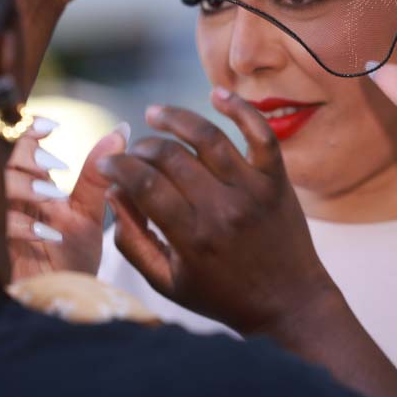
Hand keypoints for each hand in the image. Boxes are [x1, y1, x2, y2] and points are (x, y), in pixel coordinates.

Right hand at [5, 124, 128, 281]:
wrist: (62, 302)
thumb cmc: (71, 256)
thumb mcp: (88, 212)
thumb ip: (98, 175)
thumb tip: (122, 129)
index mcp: (36, 188)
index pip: (24, 147)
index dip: (33, 132)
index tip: (53, 126)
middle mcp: (18, 203)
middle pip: (8, 164)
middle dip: (27, 158)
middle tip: (52, 162)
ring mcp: (8, 226)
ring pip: (1, 192)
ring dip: (26, 188)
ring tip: (52, 194)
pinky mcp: (5, 253)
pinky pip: (4, 232)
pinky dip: (26, 228)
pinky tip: (48, 233)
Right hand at [96, 89, 339, 334]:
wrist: (289, 303)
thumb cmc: (223, 296)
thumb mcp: (168, 282)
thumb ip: (133, 242)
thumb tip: (113, 194)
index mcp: (192, 237)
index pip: (144, 185)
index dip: (118, 167)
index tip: (107, 164)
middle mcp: (222, 208)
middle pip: (170, 157)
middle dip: (142, 148)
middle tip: (134, 151)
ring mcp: (252, 190)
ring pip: (208, 136)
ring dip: (175, 118)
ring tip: (155, 114)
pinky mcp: (277, 179)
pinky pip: (260, 133)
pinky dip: (240, 108)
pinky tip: (216, 93)